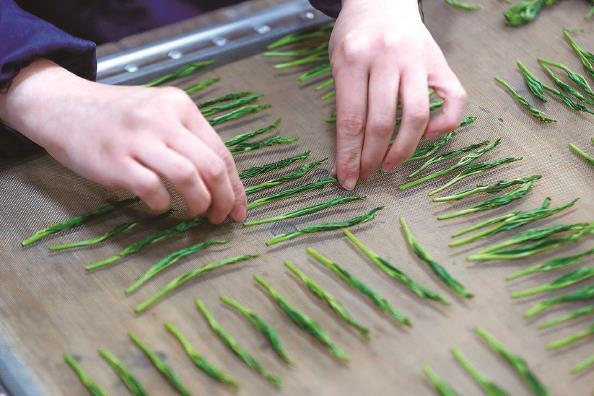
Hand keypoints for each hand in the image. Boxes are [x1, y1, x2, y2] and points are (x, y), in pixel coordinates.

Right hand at [0, 59, 246, 222]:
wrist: (61, 105)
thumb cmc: (117, 116)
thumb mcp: (159, 112)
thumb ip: (188, 139)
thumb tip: (222, 183)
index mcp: (181, 106)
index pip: (222, 152)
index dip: (235, 187)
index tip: (238, 209)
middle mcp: (163, 119)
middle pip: (212, 166)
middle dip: (225, 199)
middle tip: (220, 218)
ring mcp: (139, 138)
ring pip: (188, 177)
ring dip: (200, 203)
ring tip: (196, 214)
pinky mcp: (115, 159)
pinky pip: (152, 189)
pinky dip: (163, 204)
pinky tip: (160, 205)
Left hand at [329, 0, 466, 188]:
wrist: (383, 1)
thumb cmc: (356, 36)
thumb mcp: (338, 62)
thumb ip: (344, 102)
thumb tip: (347, 155)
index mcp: (353, 58)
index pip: (351, 119)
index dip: (348, 156)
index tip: (346, 180)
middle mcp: (387, 57)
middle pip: (381, 123)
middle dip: (372, 158)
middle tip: (367, 175)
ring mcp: (417, 59)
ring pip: (416, 116)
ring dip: (403, 150)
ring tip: (390, 165)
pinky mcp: (440, 62)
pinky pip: (454, 100)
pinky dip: (444, 125)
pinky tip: (427, 136)